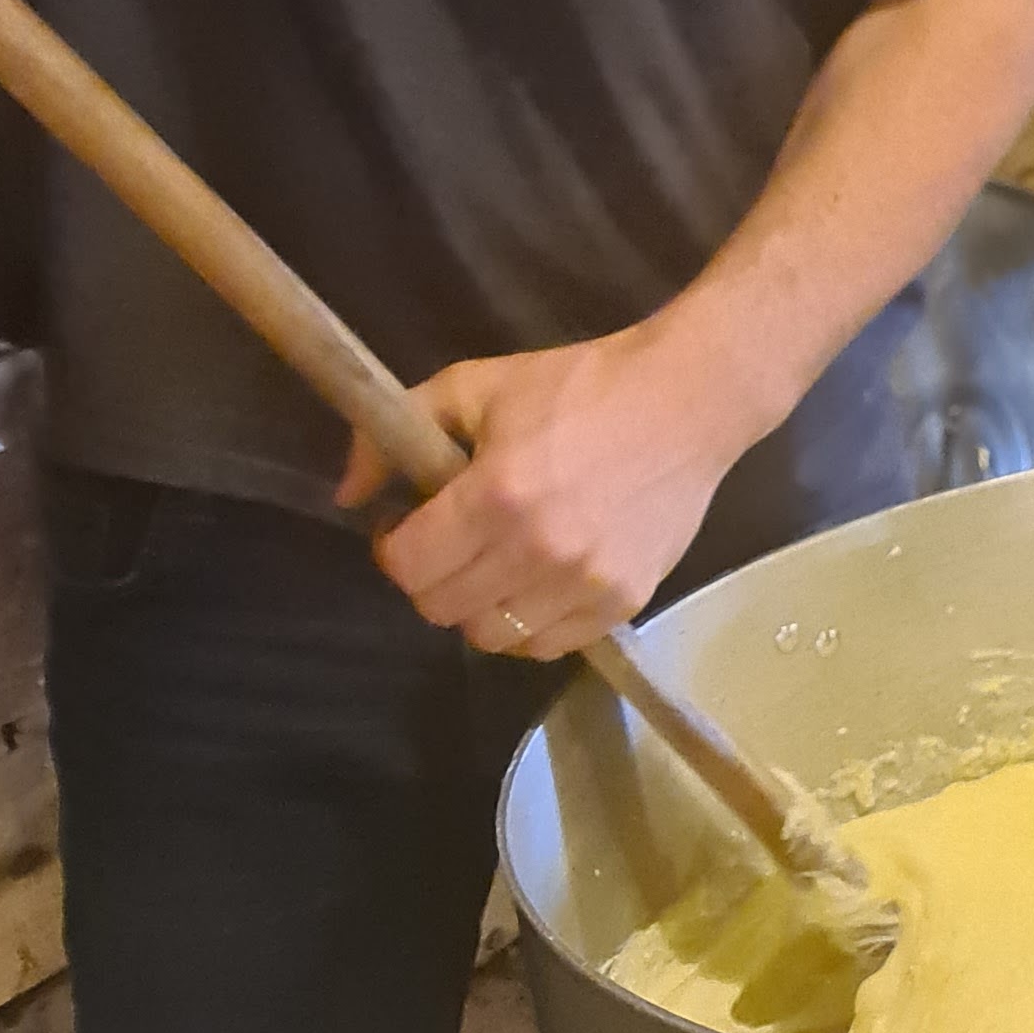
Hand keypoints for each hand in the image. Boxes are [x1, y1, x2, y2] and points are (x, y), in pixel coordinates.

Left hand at [336, 325, 756, 657]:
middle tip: (449, 546)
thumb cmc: (578, 386)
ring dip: (479, 606)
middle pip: (441, 610)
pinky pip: (548, 647)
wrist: (686, 402)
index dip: (391, 549)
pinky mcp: (624, 602)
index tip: (403, 528)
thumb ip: (397, 430)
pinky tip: (536, 584)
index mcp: (494, 495)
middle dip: (430, 578)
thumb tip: (347, 494)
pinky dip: (529, 626)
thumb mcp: (478, 385)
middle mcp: (536, 551)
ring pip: (491, 638)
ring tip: (495, 567)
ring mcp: (585, 584)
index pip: (407, 567)